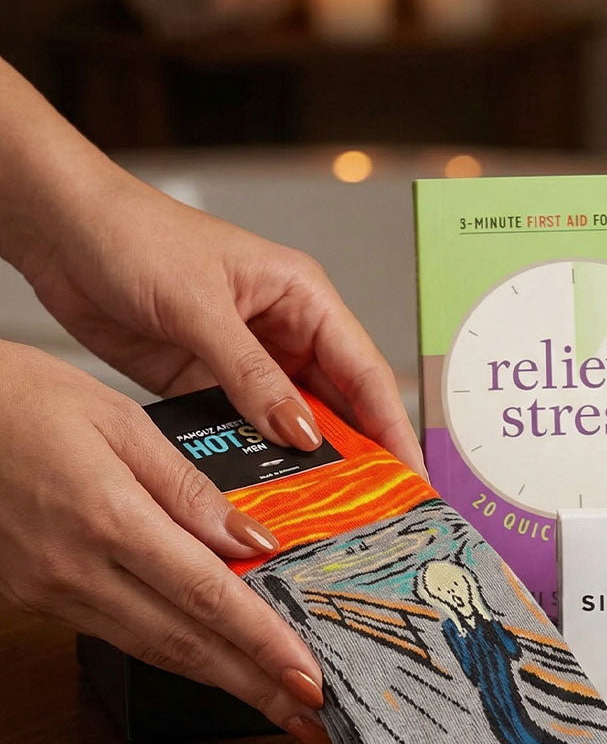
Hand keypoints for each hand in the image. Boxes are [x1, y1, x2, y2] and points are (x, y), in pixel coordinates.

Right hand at [0, 343, 333, 743]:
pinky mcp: (37, 598)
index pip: (206, 597)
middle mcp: (76, 570)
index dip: (263, 644)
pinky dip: (177, 654)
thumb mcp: (120, 420)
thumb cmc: (22, 401)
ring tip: (278, 701)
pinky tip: (215, 662)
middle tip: (315, 719)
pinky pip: (122, 635)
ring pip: (154, 650)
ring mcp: (51, 592)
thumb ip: (191, 487)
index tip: (310, 678)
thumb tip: (254, 540)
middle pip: (185, 645)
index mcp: (107, 518)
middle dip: (256, 687)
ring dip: (222, 681)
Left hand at [15, 170, 424, 474]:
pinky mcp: (205, 383)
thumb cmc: (134, 235)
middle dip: (358, 453)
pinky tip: (259, 493)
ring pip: (291, 424)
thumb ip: (250, 373)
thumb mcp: (199, 305)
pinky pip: (240, 431)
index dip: (392, 424)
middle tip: (375, 506)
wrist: (59, 231)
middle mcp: (284, 331)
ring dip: (303, 464)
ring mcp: (246, 362)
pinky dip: (251, 462)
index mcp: (303, 297)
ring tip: (321, 512)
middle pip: (338, 403)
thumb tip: (301, 432)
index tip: (410, 471)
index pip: (364, 370)